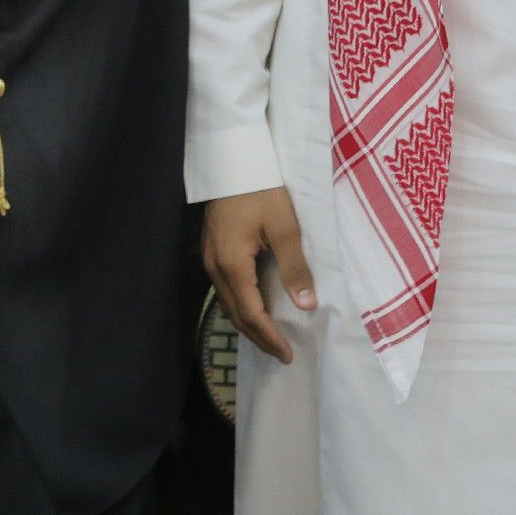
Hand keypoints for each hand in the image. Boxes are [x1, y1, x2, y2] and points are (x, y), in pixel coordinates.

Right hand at [203, 186, 315, 363]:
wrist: (233, 160)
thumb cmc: (261, 190)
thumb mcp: (285, 227)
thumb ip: (294, 267)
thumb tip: (305, 304)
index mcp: (232, 264)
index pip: (251, 314)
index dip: (269, 337)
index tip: (288, 354)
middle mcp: (215, 267)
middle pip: (235, 314)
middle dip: (258, 337)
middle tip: (281, 353)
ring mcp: (210, 258)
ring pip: (228, 303)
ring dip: (249, 323)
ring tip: (271, 336)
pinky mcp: (212, 250)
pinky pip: (225, 289)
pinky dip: (242, 305)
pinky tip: (256, 306)